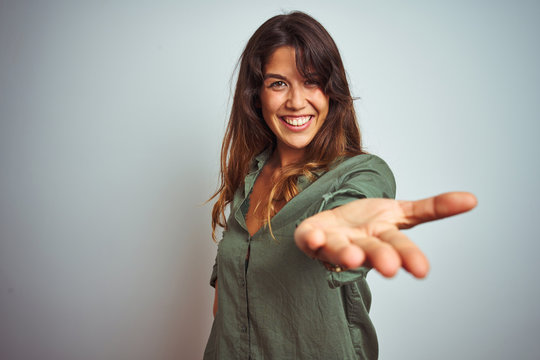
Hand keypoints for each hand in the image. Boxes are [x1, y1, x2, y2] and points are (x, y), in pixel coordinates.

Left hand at [294, 192, 476, 277]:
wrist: (333, 224)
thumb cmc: (367, 222)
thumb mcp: (400, 212)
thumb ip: (432, 208)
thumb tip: (472, 199)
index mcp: (382, 238)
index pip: (399, 247)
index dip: (409, 256)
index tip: (422, 270)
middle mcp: (359, 244)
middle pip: (371, 251)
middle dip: (380, 258)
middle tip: (389, 268)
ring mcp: (334, 243)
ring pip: (340, 251)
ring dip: (345, 255)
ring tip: (352, 257)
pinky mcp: (312, 237)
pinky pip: (309, 239)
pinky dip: (311, 240)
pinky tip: (316, 238)